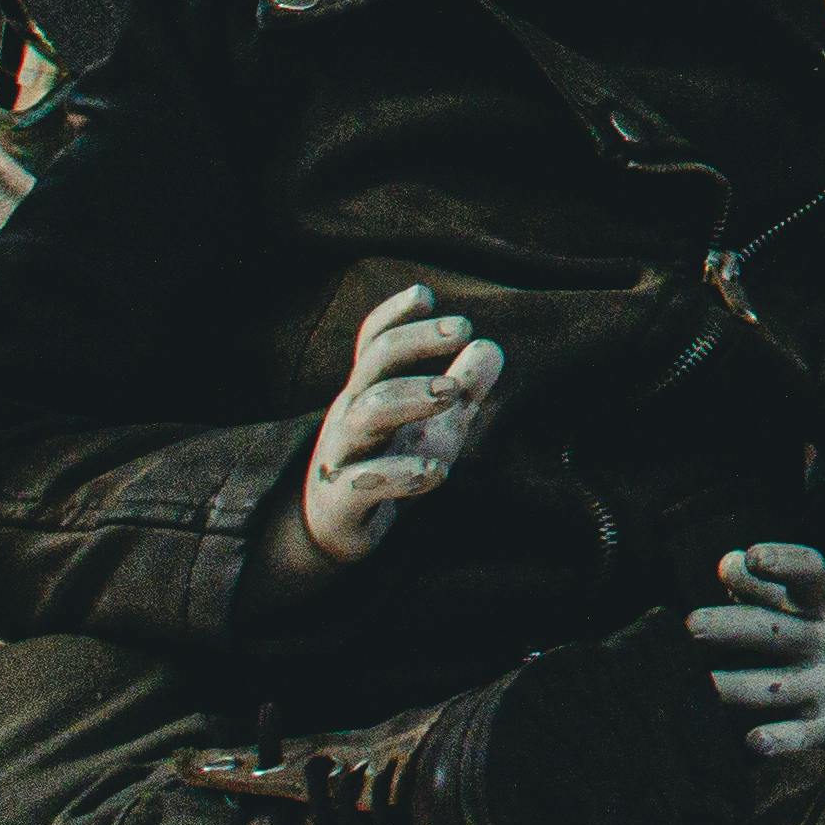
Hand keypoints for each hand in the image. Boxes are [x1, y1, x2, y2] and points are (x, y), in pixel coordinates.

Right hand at [300, 283, 500, 567]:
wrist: (335, 530)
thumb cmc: (390, 463)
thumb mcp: (432, 424)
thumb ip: (463, 386)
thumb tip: (489, 347)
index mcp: (370, 391)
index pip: (373, 344)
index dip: (394, 316)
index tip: (425, 293)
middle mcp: (351, 415)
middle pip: (372, 366)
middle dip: (415, 342)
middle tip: (464, 328)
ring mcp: (343, 456)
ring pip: (364, 415)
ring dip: (409, 397)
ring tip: (452, 392)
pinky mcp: (342, 501)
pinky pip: (362, 482)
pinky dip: (400, 474)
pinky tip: (436, 470)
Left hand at [689, 545, 824, 760]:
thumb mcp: (821, 599)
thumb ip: (769, 584)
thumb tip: (727, 564)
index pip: (810, 574)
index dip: (783, 562)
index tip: (753, 556)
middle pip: (778, 631)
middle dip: (733, 627)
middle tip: (691, 625)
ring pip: (777, 686)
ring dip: (733, 686)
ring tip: (689, 683)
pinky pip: (802, 735)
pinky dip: (780, 740)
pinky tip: (752, 740)